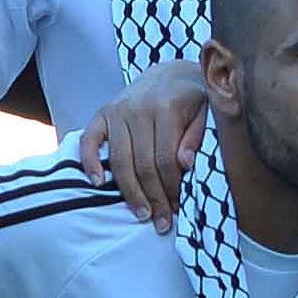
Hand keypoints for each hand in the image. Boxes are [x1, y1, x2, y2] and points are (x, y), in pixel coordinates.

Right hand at [74, 58, 213, 231]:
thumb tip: (186, 164)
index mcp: (166, 108)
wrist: (172, 74)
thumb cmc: (194, 99)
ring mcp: (117, 111)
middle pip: (142, 164)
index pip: (166, 160)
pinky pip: (90, 140)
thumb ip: (199, 136)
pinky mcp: (102, 113)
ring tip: (142, 214)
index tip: (177, 210)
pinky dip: (89, 162)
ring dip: (130, 192)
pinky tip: (98, 183)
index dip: (171, 189)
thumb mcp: (208, 112)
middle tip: (161, 223)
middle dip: (153, 198)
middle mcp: (137, 109)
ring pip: (120, 160)